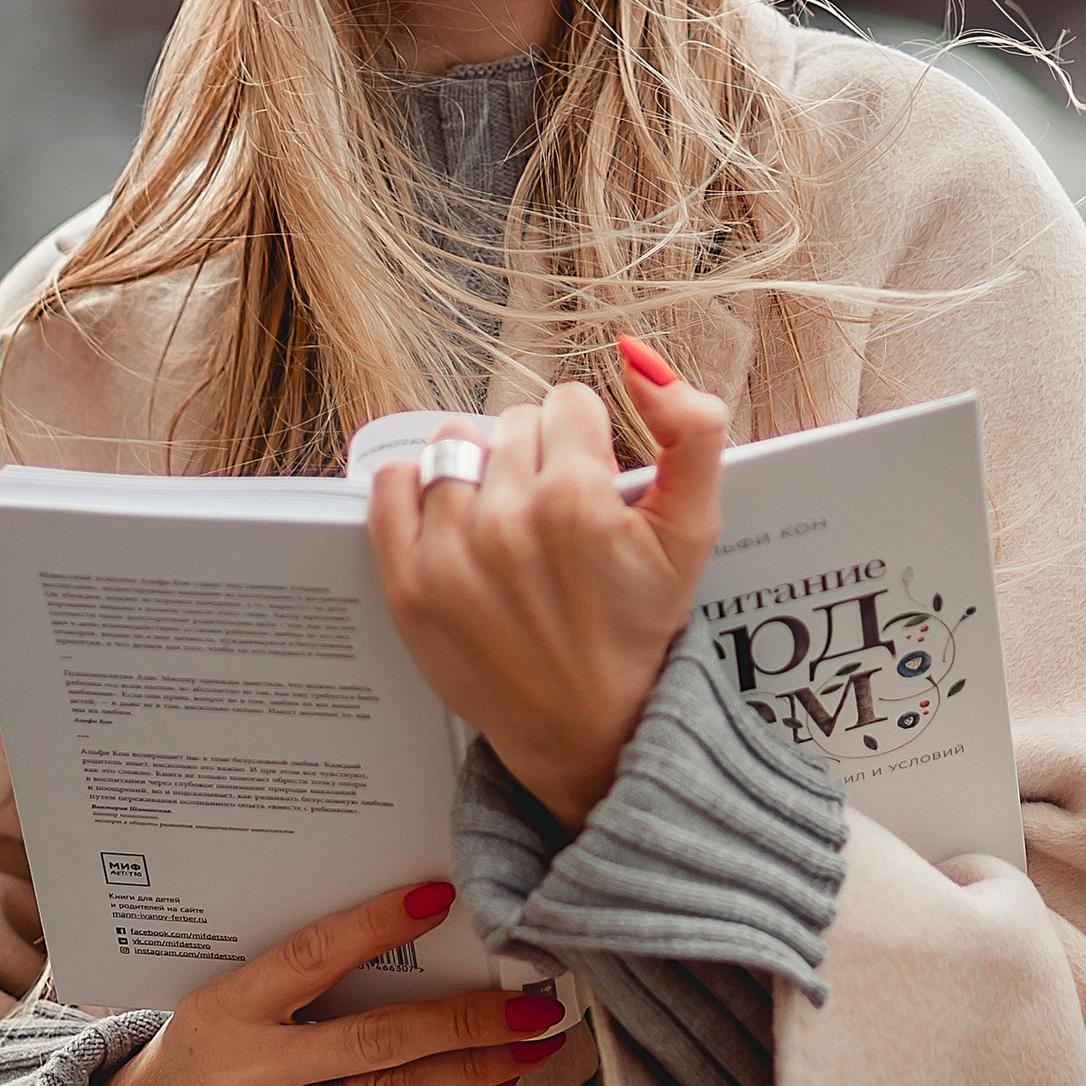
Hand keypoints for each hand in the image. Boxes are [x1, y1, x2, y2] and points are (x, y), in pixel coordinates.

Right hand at [67, 879, 567, 1085]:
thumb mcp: (214, 1012)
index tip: (441, 896)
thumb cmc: (186, 1072)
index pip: (312, 955)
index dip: (377, 925)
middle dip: (468, 1019)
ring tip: (532, 1046)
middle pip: (378, 1038)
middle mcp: (251, 1072)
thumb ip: (286, 986)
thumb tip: (393, 937)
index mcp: (227, 1011)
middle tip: (535, 1001)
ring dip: (474, 1068)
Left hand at [366, 349, 727, 830]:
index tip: (593, 489)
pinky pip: (391, 483)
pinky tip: (452, 521)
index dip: (586, 444)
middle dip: (539, 459)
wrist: (586, 728)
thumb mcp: (693, 532)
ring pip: (457, 445)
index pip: (568, 404)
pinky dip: (416, 488)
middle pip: (515, 424)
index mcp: (578, 499)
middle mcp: (509, 520)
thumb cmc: (639, 628)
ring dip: (483, 473)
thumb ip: (693, 432)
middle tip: (556, 521)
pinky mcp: (408, 584)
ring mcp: (451, 552)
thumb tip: (639, 357)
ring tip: (508, 526)